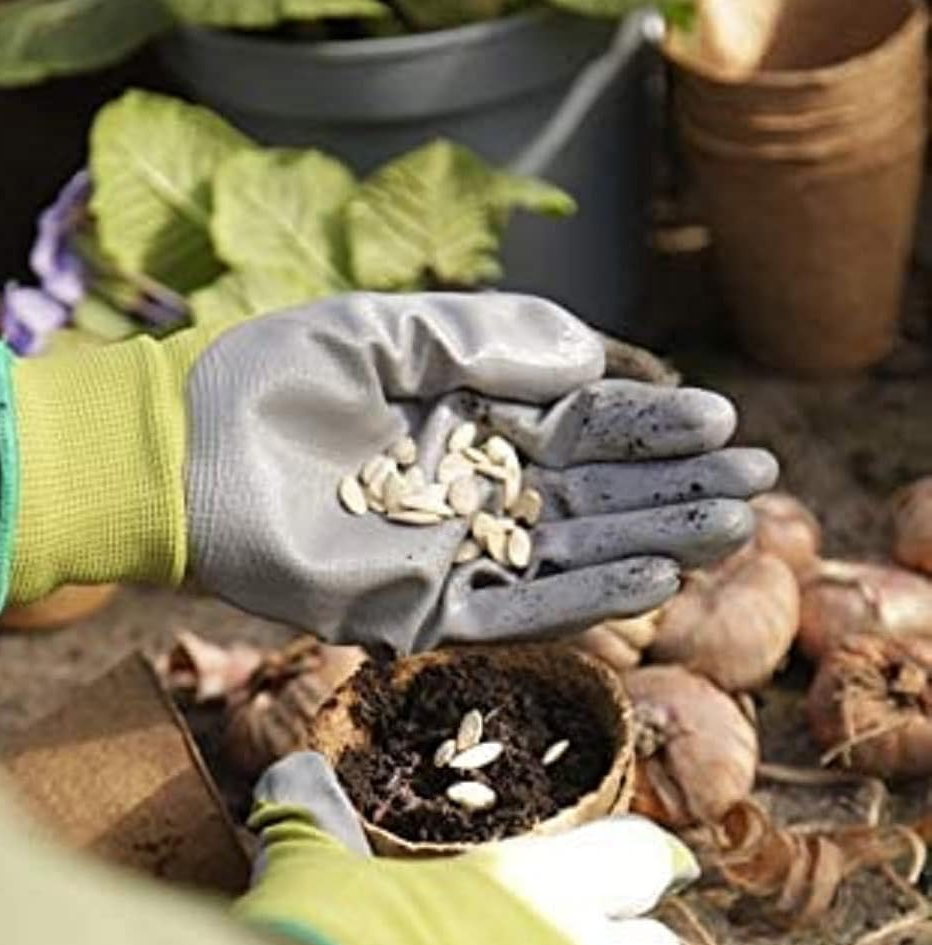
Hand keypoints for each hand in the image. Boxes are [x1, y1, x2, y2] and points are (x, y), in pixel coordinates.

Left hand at [1, 293, 774, 649]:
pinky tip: (648, 582)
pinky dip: (580, 602)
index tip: (720, 419)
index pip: (584, 426)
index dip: (652, 424)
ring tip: (728, 531)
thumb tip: (593, 358)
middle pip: (596, 497)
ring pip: (571, 557)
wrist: (189, 452)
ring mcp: (453, 556)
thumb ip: (489, 339)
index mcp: (476, 421)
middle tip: (755, 480)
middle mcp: (477, 492)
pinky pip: (514, 614)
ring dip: (652, 545)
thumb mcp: (389, 330)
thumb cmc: (279, 375)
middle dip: (676, 488)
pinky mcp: (419, 612)